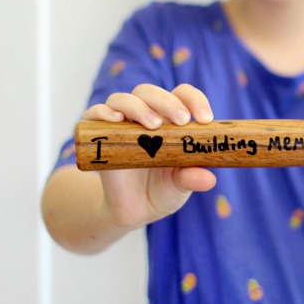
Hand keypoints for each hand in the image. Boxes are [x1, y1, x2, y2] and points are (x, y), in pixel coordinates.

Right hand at [83, 84, 217, 228]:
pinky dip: (103, 112)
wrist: (134, 210)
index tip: (205, 118)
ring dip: (139, 107)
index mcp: (171, 120)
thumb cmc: (163, 189)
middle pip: (151, 93)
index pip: (182, 95)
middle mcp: (146, 116)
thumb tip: (209, 178)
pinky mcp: (99, 136)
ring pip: (124, 99)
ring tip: (153, 126)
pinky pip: (95, 114)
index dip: (194, 100)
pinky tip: (116, 120)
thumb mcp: (181, 185)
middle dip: (167, 102)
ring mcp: (121, 124)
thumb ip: (192, 178)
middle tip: (181, 120)